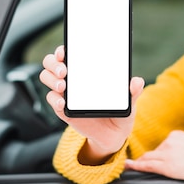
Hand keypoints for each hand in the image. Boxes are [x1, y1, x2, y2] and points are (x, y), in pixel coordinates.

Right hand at [39, 45, 144, 163]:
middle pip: (51, 62)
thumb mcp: (128, 101)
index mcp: (87, 70)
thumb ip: (133, 91)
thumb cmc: (120, 111)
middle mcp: (72, 78)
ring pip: (46, 77)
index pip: (70, 53)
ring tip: (62, 85)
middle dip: (53, 63)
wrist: (114, 134)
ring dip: (51, 79)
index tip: (64, 51)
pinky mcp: (62, 109)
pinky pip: (51, 99)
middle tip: (64, 71)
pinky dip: (54, 99)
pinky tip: (63, 102)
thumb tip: (137, 81)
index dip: (63, 49)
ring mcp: (65, 93)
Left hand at [125, 130, 183, 183]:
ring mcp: (167, 154)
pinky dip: (136, 166)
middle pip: (154, 153)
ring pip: (149, 159)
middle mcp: (170, 142)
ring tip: (131, 168)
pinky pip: (147, 166)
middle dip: (150, 160)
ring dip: (142, 164)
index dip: (158, 154)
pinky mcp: (167, 167)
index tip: (154, 158)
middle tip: (139, 166)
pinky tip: (129, 167)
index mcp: (178, 136)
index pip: (163, 146)